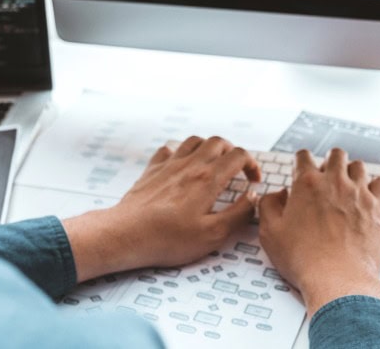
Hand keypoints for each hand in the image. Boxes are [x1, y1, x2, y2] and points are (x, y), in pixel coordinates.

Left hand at [63, 136, 260, 281]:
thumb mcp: (213, 235)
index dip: (252, 165)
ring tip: (213, 164)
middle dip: (233, 151)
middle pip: (218, 142)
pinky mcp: (151, 171)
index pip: (239, 156)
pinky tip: (181, 165)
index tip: (252, 181)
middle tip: (236, 170)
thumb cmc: (169, 239)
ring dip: (208, 147)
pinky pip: (167, 150)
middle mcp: (190, 165)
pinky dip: (179, 152)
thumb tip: (253, 197)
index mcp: (209, 179)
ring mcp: (168, 166)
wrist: (126, 235)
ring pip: (194, 141)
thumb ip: (239, 214)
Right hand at [258, 149, 379, 317]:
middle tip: (325, 177)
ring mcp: (359, 193)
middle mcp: (335, 182)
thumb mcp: (270, 233)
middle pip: (336, 154)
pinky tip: (368, 194)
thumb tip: (277, 195)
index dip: (301, 162)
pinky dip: (374, 185)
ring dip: (351, 172)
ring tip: (346, 186)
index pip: (304, 156)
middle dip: (329, 162)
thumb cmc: (305, 260)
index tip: (301, 170)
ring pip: (359, 166)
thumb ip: (269, 206)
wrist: (338, 279)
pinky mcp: (377, 208)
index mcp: (307, 184)